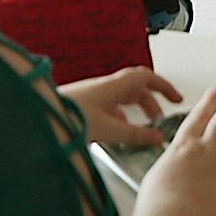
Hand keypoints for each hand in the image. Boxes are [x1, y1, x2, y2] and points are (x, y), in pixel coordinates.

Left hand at [60, 68, 183, 147]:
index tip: (176, 97)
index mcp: (113, 87)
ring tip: (142, 128)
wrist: (39, 117)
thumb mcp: (107, 129)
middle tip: (160, 117)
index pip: (146, 77)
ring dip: (135, 111)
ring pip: (122, 99)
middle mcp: (104, 88)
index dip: (164, 86)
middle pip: (135, 89)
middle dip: (151, 102)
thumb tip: (156, 138)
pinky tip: (117, 132)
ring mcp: (93, 97)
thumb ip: (133, 135)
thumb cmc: (67, 115)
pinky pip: (109, 108)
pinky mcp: (84, 107)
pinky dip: (120, 118)